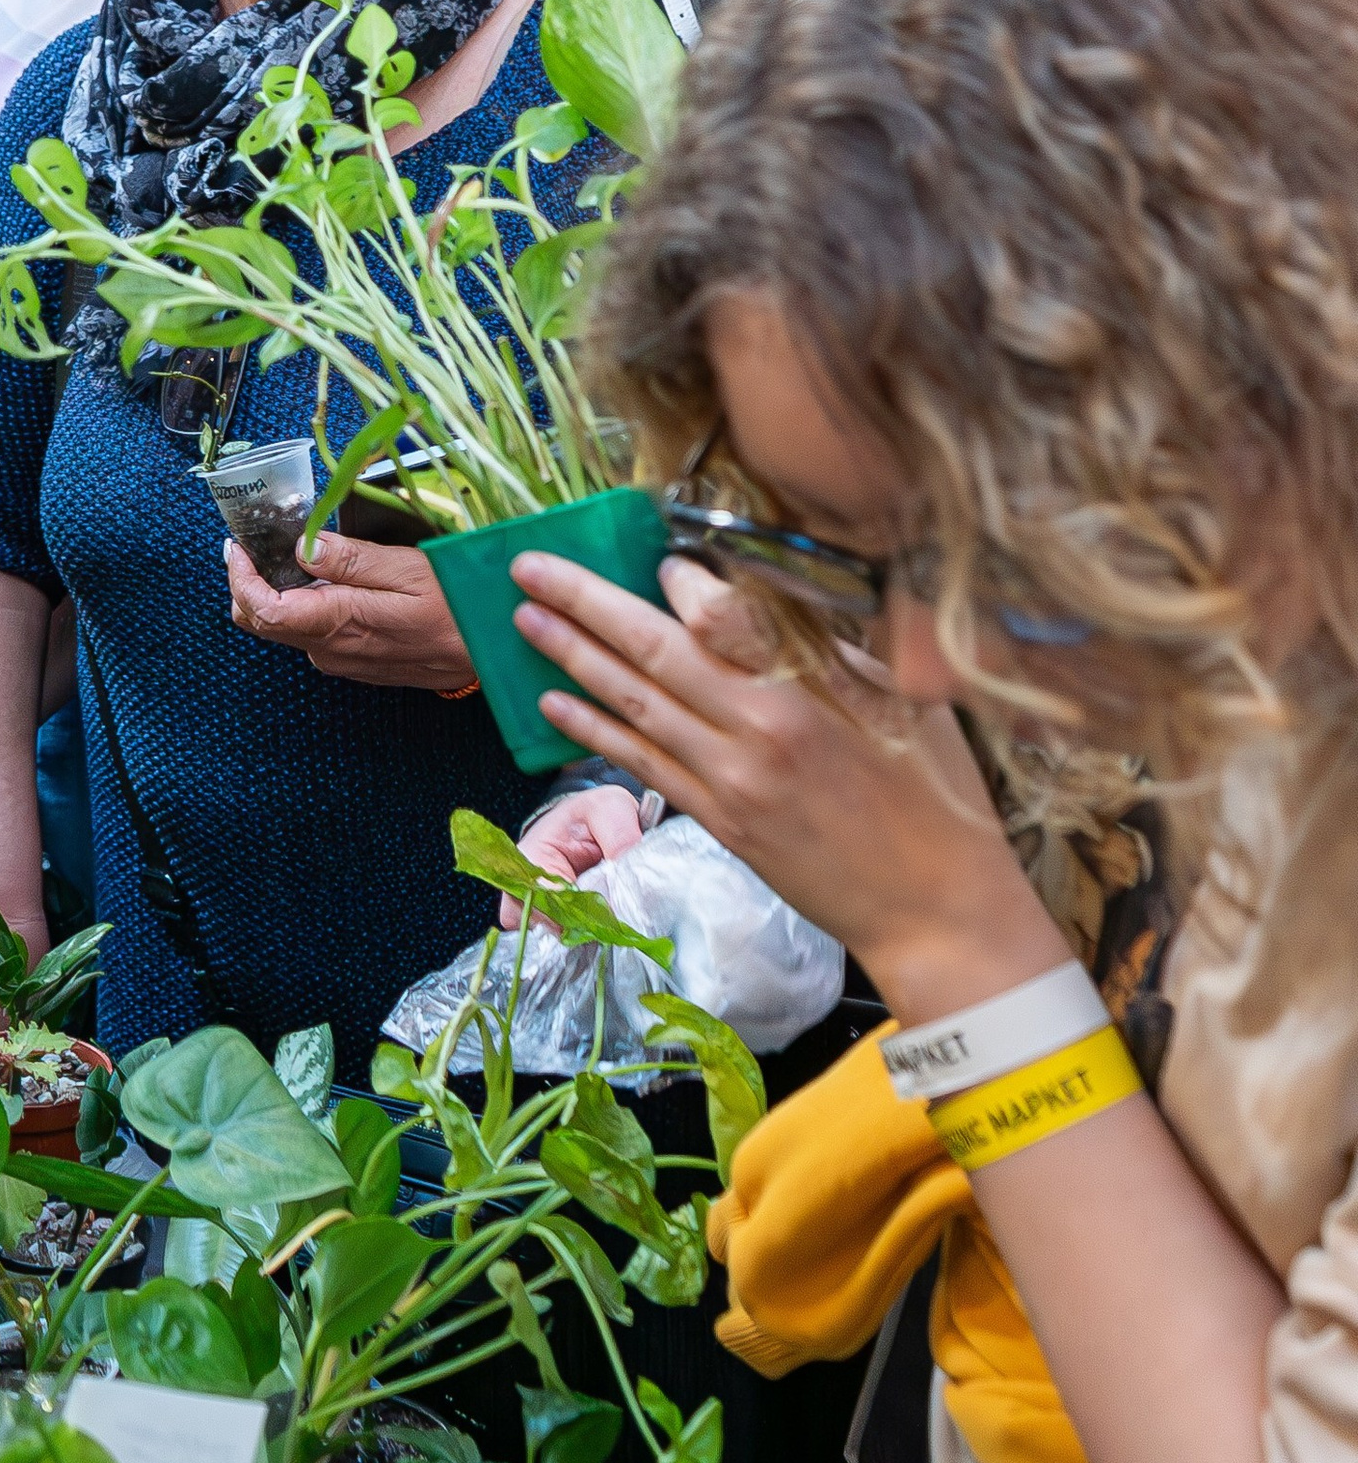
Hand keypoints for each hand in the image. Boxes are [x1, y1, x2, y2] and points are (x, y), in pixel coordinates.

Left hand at [225, 529, 476, 689]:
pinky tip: (320, 578)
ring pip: (284, 629)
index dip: (240, 579)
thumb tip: (302, 547)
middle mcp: (331, 649)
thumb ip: (351, 560)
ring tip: (286, 553)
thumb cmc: (456, 605)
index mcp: (339, 623)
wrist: (490, 653)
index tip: (237, 547)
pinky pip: (310, 634)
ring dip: (275, 593)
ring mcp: (341, 660)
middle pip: (261, 624)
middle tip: (251, 546)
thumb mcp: (408, 569)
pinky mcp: (353, 661)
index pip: (263, 611)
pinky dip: (301, 605)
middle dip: (246, 584)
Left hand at [509, 549, 1058, 1018]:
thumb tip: (771, 588)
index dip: (682, 579)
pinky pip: (643, 764)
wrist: (935, 906)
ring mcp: (733, 780)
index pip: (724, 613)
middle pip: (656, 651)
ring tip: (524, 621)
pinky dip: (595, 730)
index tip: (658, 555)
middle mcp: (761, 730)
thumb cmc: (938, 795)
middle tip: (531, 567)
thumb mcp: (908, 699)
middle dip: (586, 602)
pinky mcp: (721, 822)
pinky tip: (556, 702)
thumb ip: (835, 644)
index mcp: (816, 688)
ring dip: (574, 657)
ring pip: (636, 706)